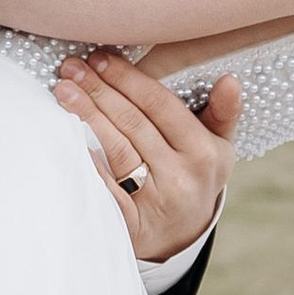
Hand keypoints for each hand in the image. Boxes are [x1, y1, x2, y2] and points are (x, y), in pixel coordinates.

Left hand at [54, 55, 239, 266]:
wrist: (182, 236)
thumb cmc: (196, 177)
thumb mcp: (218, 146)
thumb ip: (223, 112)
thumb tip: (229, 80)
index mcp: (204, 152)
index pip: (161, 106)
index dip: (129, 80)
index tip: (102, 58)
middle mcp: (181, 176)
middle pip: (133, 124)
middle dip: (99, 91)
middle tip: (72, 67)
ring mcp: (155, 201)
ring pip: (116, 149)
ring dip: (87, 116)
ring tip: (64, 91)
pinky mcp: (131, 223)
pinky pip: (106, 188)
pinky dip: (88, 163)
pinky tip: (68, 140)